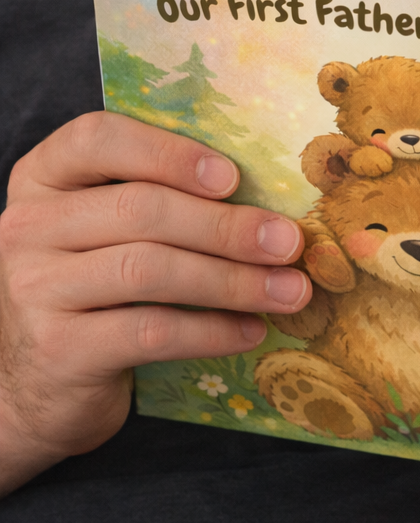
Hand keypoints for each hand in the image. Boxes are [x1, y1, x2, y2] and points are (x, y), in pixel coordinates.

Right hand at [0, 112, 311, 495]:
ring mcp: (34, 288)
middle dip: (228, 226)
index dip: (170, 153)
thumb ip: (169, 198)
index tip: (233, 178)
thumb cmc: (100, 286)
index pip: (98, 138)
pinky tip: (251, 331)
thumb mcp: (115, 230)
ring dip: (233, 280)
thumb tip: (273, 195)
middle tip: (289, 243)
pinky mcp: (56, 349)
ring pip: (150, 269)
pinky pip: (150, 330)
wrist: (43, 384)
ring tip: (290, 292)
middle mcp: (27, 225)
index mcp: (46, 175)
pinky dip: (212, 330)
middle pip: (140, 209)